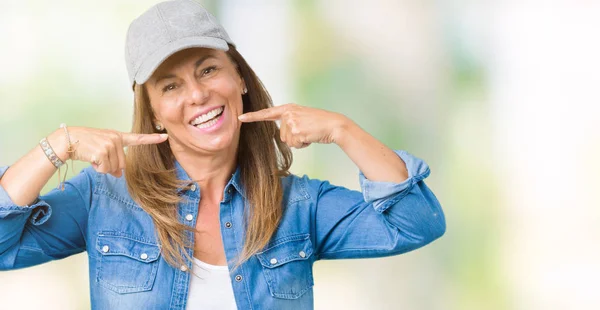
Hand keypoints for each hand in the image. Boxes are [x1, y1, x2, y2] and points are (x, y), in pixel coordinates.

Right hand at [48, 127, 167, 177]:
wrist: (68, 139)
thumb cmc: (85, 144)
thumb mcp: (102, 149)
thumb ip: (114, 159)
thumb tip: (119, 174)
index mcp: (117, 136)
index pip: (137, 138)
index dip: (152, 138)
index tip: (165, 136)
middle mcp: (116, 139)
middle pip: (122, 164)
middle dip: (110, 166)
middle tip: (98, 157)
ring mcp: (110, 145)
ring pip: (113, 168)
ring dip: (103, 167)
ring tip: (93, 155)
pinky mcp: (102, 152)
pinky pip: (105, 169)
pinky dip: (97, 168)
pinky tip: (90, 158)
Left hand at [238, 103, 349, 148]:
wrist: (333, 125)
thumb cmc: (319, 123)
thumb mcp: (302, 117)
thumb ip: (290, 122)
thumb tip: (284, 135)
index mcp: (288, 108)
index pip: (267, 113)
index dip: (253, 116)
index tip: (240, 117)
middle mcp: (288, 113)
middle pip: (282, 135)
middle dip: (294, 138)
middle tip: (306, 131)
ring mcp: (292, 122)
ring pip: (288, 141)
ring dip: (299, 141)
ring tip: (309, 133)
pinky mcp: (297, 131)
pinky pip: (295, 145)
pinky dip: (304, 144)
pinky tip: (311, 136)